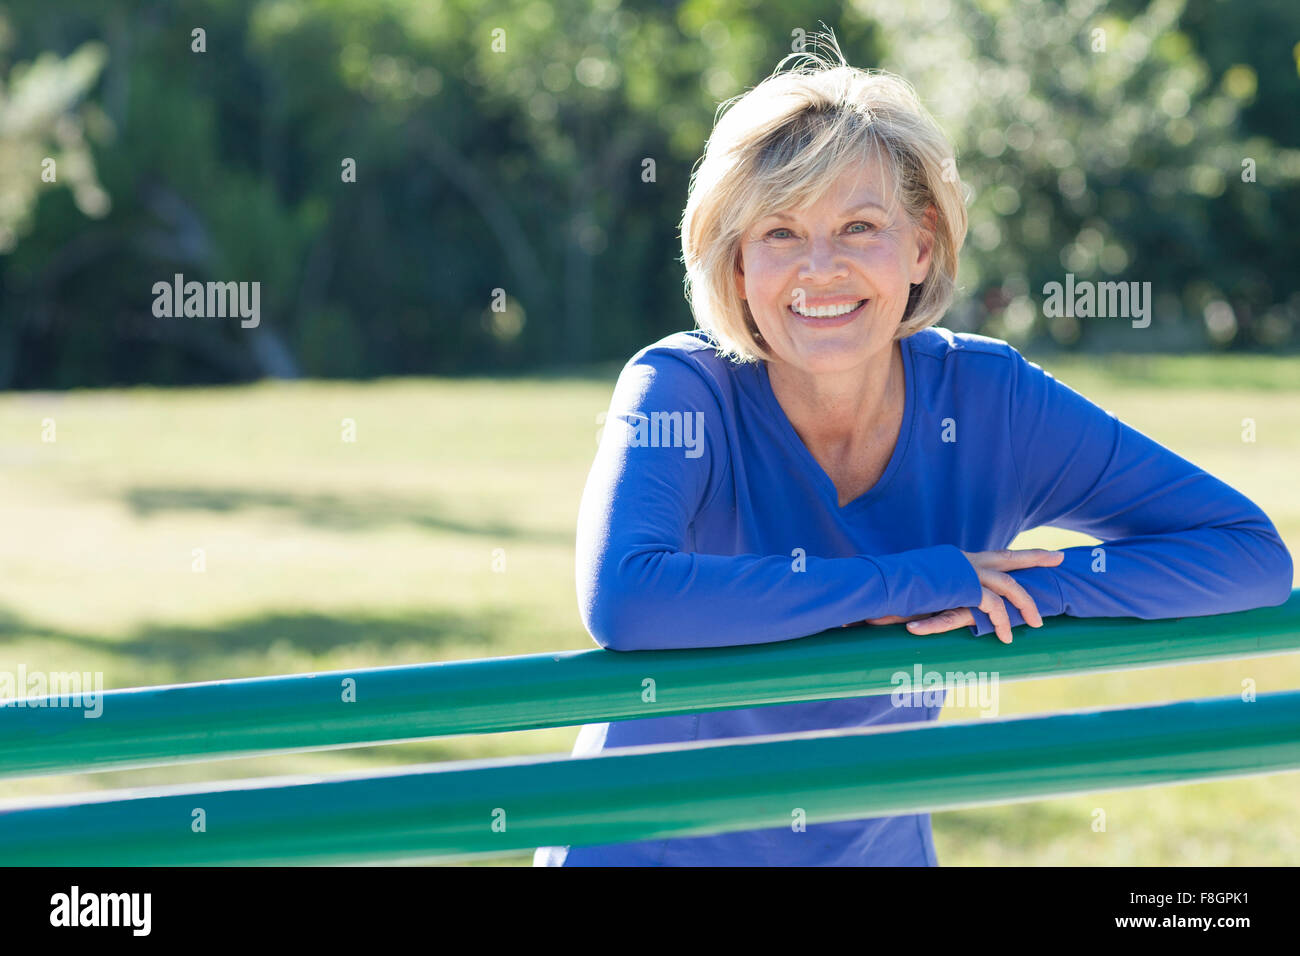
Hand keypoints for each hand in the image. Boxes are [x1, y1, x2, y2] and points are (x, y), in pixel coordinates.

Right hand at [904, 548, 1064, 644]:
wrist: (881, 580)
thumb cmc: (892, 585)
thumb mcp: (921, 584)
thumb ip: (937, 587)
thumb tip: (939, 596)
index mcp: (957, 559)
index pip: (993, 556)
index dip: (1015, 556)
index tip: (1034, 555)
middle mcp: (965, 560)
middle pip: (1009, 557)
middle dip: (1036, 557)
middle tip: (1059, 558)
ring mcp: (965, 572)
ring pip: (1008, 584)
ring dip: (1025, 603)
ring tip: (1038, 622)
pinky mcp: (963, 588)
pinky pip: (992, 605)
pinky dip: (1002, 620)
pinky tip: (1005, 635)